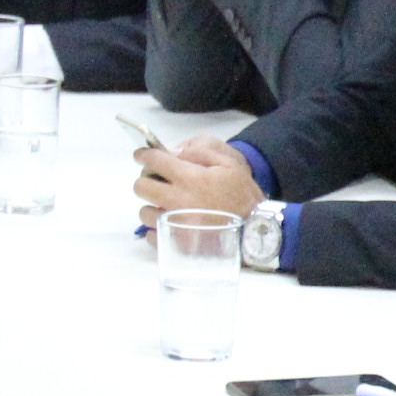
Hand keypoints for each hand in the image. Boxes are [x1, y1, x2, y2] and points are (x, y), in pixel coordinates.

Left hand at [133, 135, 265, 225]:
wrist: (255, 231)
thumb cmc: (243, 196)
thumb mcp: (230, 163)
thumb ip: (200, 151)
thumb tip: (173, 151)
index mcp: (189, 178)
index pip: (152, 160)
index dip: (144, 155)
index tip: (143, 155)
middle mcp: (176, 201)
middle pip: (140, 186)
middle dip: (147, 180)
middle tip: (159, 181)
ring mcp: (173, 225)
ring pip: (144, 212)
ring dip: (153, 206)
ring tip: (168, 206)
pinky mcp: (174, 244)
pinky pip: (151, 236)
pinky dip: (157, 229)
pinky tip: (170, 224)